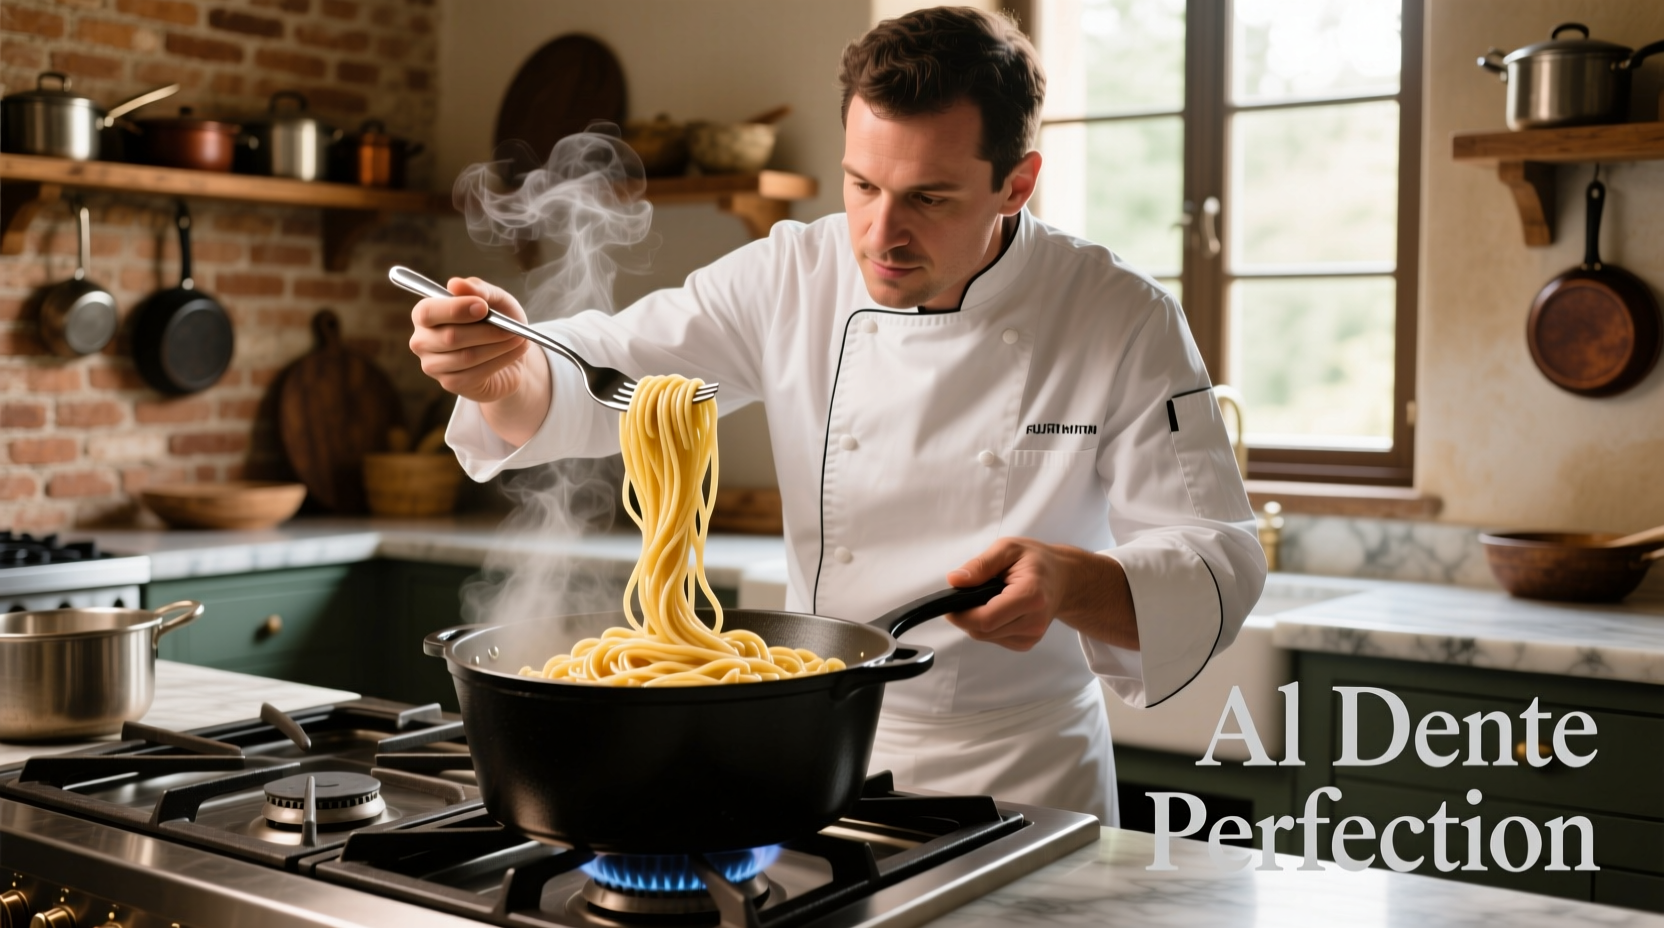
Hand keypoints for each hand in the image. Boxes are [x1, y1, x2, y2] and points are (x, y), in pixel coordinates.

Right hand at [408, 277, 550, 445]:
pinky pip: (476, 373)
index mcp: (425, 314)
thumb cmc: (496, 320)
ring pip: (467, 357)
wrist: (510, 352)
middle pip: (450, 337)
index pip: (428, 312)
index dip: (455, 309)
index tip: (484, 307)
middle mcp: (421, 341)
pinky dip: (501, 360)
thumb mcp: (494, 299)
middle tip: (511, 328)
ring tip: (518, 338)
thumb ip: (477, 289)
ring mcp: (433, 365)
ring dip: (498, 346)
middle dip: (486, 331)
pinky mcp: (450, 383)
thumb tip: (455, 284)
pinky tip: (515, 351)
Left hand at [945, 537, 1138, 651]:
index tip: (950, 603)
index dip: (962, 614)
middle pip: (983, 631)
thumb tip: (955, 581)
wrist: (1064, 578)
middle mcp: (1034, 621)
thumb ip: (980, 565)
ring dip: (977, 620)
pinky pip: (995, 639)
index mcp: (1031, 595)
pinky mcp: (1027, 642)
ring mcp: (1033, 635)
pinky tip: (997, 608)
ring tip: (988, 597)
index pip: (987, 619)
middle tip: (965, 595)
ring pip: (986, 637)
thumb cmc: (1037, 561)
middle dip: (966, 615)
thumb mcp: (1007, 549)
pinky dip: (988, 625)